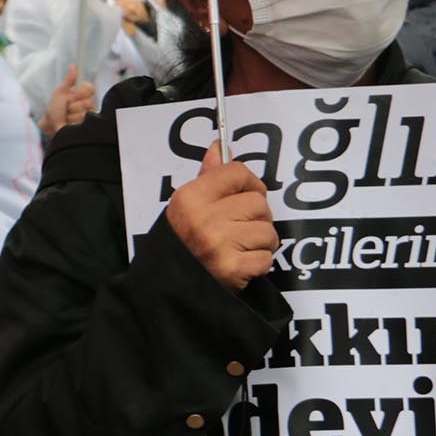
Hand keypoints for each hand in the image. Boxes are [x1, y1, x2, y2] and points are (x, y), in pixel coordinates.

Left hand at [40, 65, 94, 136]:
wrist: (50, 126)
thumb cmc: (54, 109)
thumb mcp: (60, 93)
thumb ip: (69, 80)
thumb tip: (73, 65)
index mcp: (82, 94)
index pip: (90, 88)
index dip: (81, 92)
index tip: (72, 96)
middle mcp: (87, 104)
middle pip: (88, 101)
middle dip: (73, 105)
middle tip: (65, 108)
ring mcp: (88, 116)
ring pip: (85, 112)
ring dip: (71, 115)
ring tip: (65, 117)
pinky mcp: (87, 126)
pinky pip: (83, 121)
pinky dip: (72, 122)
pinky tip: (68, 124)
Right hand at [165, 143, 277, 291]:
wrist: (168, 287)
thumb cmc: (181, 243)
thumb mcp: (186, 206)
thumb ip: (207, 177)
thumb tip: (219, 148)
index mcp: (191, 198)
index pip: (237, 173)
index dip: (247, 184)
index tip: (243, 196)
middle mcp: (204, 219)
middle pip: (258, 202)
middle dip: (256, 217)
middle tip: (238, 230)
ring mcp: (219, 245)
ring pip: (268, 231)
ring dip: (259, 243)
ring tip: (238, 249)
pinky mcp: (232, 270)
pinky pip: (266, 258)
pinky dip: (257, 265)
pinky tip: (238, 265)